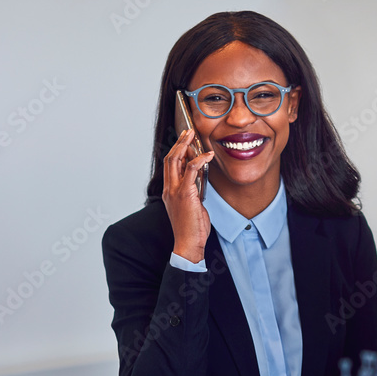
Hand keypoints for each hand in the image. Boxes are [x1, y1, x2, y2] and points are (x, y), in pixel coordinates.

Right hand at [162, 129, 214, 263]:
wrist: (188, 244)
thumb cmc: (191, 229)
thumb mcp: (192, 206)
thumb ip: (192, 192)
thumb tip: (199, 180)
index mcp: (168, 192)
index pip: (169, 166)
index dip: (176, 151)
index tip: (184, 141)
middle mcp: (169, 189)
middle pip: (169, 158)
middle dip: (178, 142)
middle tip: (187, 131)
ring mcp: (175, 191)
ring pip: (175, 160)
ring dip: (185, 145)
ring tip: (193, 135)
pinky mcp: (185, 194)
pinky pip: (191, 171)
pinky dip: (199, 159)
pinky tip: (208, 155)